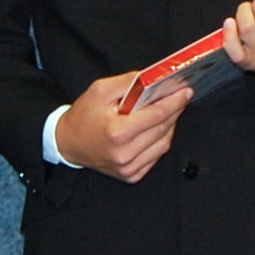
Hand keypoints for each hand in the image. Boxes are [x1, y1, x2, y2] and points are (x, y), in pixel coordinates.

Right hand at [54, 72, 189, 182]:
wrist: (68, 143)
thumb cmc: (83, 116)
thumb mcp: (101, 90)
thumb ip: (129, 82)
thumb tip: (154, 78)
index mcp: (117, 133)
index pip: (156, 116)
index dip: (174, 102)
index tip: (186, 92)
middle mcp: (124, 154)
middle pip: (162, 130)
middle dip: (175, 111)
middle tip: (181, 97)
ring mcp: (128, 168)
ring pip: (163, 145)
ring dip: (170, 126)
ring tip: (169, 111)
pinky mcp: (131, 175)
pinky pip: (156, 157)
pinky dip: (161, 141)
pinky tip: (157, 129)